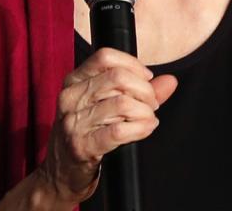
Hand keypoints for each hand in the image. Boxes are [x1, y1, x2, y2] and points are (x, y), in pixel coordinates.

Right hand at [37, 47, 178, 204]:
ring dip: (145, 112)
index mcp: (74, 81)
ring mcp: (74, 122)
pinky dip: (140, 128)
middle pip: (118, 78)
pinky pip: (119, 131)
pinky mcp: (82, 146)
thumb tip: (170, 81)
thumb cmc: (86, 134)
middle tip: (152, 104)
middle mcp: (70, 98)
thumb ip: (140, 90)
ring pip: (123, 103)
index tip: (147, 79)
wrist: (60, 174)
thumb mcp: (106, 105)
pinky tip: (145, 129)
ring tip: (149, 119)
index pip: (105, 57)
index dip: (134, 65)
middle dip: (145, 90)